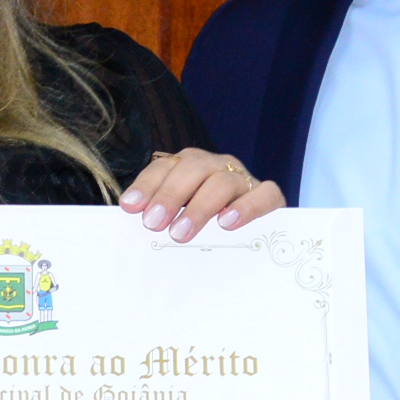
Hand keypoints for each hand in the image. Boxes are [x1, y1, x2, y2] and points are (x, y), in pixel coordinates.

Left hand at [118, 148, 285, 242]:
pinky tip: (227, 223)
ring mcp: (243, 178)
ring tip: (181, 233)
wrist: (257, 232)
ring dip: (199, 207)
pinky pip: (263, 194)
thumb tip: (133, 222)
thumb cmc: (207, 225)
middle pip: (191, 170)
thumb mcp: (180, 217)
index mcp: (189, 166)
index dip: (147, 185)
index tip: (130, 207)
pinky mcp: (269, 195)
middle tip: (153, 224)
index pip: (164, 167)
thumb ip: (161, 215)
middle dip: (169, 196)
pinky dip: (245, 207)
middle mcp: (215, 166)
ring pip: (221, 182)